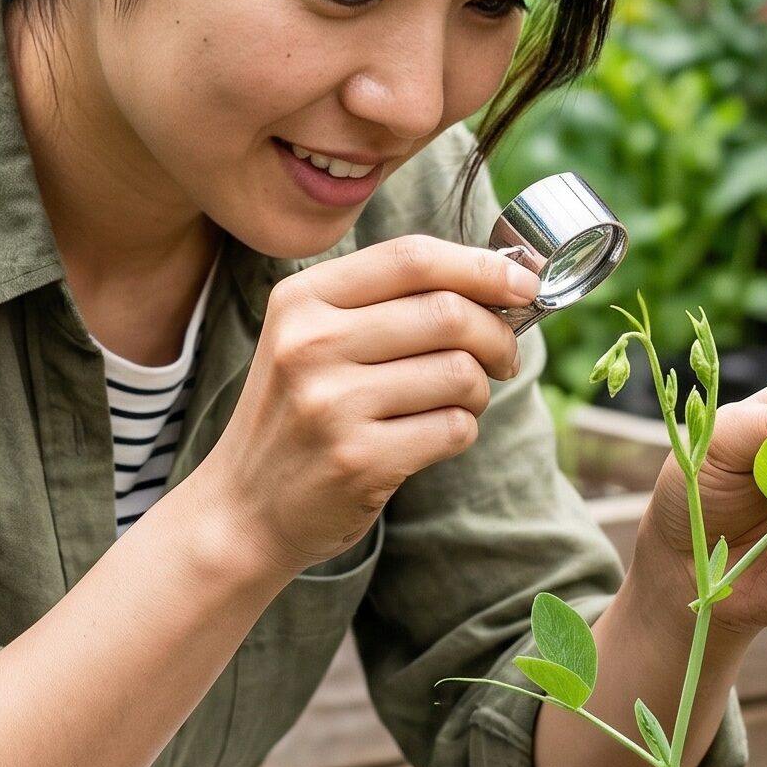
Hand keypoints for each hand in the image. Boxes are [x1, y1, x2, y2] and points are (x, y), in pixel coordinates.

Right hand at [193, 235, 537, 577]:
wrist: (243, 508)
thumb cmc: (298, 415)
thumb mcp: (312, 340)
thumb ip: (386, 303)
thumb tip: (497, 279)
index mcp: (302, 300)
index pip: (410, 258)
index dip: (481, 266)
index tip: (523, 284)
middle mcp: (310, 344)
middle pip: (447, 312)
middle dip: (497, 335)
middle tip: (504, 357)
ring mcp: (331, 404)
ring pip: (459, 373)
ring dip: (480, 390)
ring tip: (458, 401)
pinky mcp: (357, 460)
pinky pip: (453, 429)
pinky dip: (461, 431)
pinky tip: (431, 436)